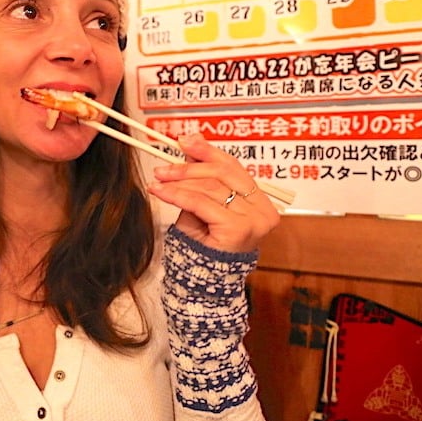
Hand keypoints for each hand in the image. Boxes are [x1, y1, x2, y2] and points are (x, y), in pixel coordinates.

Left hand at [146, 133, 279, 252]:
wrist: (203, 279)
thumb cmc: (205, 242)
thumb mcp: (203, 203)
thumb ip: (201, 176)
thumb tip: (189, 142)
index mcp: (259, 200)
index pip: (233, 167)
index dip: (208, 151)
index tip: (184, 141)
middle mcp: (263, 209)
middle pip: (223, 173)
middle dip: (189, 166)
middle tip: (163, 167)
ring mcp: (254, 219)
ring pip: (210, 187)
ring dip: (179, 181)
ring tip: (158, 179)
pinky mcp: (239, 228)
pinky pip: (201, 203)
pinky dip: (177, 194)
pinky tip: (160, 191)